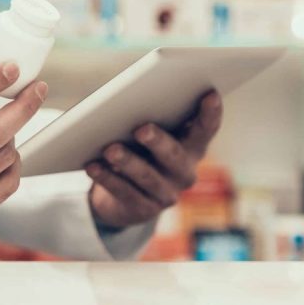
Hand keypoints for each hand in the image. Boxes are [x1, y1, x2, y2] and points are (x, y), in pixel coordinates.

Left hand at [85, 91, 222, 228]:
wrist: (122, 197)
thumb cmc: (138, 151)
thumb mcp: (147, 136)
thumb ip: (150, 119)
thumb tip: (128, 100)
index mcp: (192, 148)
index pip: (206, 130)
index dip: (210, 114)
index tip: (210, 94)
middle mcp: (185, 173)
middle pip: (174, 156)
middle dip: (158, 142)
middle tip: (142, 129)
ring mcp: (166, 194)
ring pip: (147, 176)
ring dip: (127, 162)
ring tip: (110, 150)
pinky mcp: (144, 210)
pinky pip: (124, 193)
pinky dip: (107, 178)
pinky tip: (93, 166)